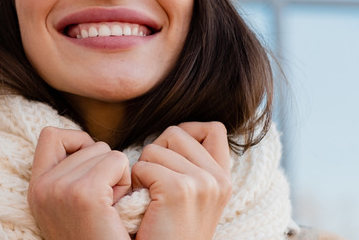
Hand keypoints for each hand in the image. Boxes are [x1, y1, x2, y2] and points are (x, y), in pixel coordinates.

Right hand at [28, 127, 131, 239]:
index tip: (91, 169)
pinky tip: (117, 208)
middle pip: (87, 143)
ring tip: (110, 208)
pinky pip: (117, 162)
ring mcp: (60, 189)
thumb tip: (88, 143)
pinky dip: (126, 181)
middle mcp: (42, 187)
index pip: (51, 135)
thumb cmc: (99, 236)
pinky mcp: (84, 194)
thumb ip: (70, 174)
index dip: (77, 142)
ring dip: (117, 176)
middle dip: (104, 167)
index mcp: (35, 189)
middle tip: (103, 203)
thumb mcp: (71, 204)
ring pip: (105, 150)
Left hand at [132, 122, 231, 239]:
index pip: (213, 128)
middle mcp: (219, 179)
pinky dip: (134, 183)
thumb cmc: (165, 233)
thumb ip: (190, 166)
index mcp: (224, 179)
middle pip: (177, 133)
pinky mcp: (180, 190)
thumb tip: (172, 134)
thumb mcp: (190, 197)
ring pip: (155, 147)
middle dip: (157, 152)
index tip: (170, 155)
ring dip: (142, 169)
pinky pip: (143, 166)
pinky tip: (141, 205)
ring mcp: (203, 183)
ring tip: (148, 198)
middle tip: (153, 184)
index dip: (187, 132)